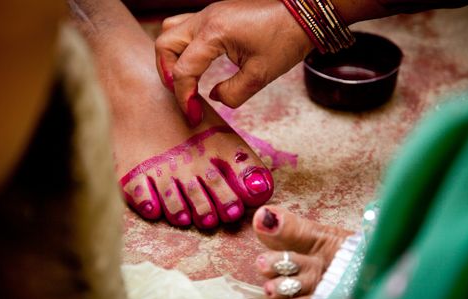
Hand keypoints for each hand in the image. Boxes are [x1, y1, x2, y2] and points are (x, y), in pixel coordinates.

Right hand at [154, 0, 313, 126]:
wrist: (302, 16)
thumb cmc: (284, 41)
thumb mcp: (259, 76)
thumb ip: (232, 93)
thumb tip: (213, 98)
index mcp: (214, 33)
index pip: (183, 69)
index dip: (184, 97)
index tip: (194, 115)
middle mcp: (205, 19)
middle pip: (165, 45)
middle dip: (168, 75)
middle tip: (184, 96)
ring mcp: (208, 14)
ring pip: (170, 32)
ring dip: (171, 58)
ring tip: (184, 80)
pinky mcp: (214, 16)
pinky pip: (184, 28)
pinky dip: (182, 48)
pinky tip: (196, 64)